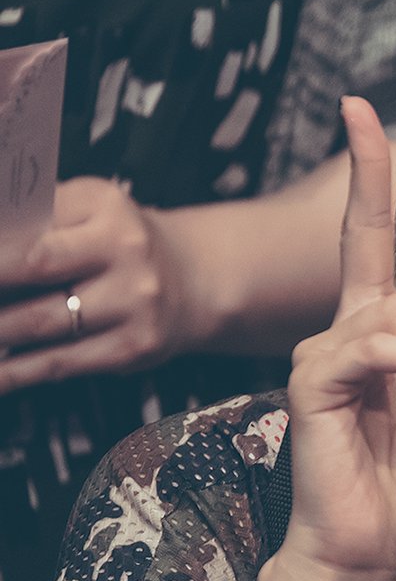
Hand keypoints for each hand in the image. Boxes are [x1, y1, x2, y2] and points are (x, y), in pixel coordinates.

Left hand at [0, 177, 192, 393]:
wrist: (193, 280)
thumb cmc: (121, 242)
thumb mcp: (86, 208)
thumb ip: (35, 219)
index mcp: (107, 211)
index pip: (30, 231)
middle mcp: (128, 255)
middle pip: (34, 271)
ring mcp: (135, 305)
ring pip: (39, 323)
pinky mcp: (134, 348)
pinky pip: (59, 363)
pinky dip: (13, 372)